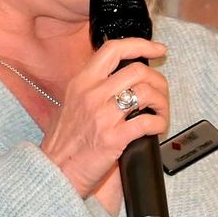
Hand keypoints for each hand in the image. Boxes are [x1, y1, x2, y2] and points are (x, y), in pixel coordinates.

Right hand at [39, 37, 168, 204]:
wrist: (55, 172)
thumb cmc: (63, 143)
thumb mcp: (69, 104)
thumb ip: (90, 89)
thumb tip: (117, 79)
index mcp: (81, 82)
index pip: (113, 49)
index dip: (141, 45)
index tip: (157, 49)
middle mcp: (92, 94)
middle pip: (138, 71)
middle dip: (158, 80)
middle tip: (161, 92)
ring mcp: (102, 115)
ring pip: (146, 93)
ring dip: (162, 102)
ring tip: (160, 112)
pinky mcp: (114, 138)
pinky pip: (148, 122)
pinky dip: (159, 123)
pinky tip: (156, 128)